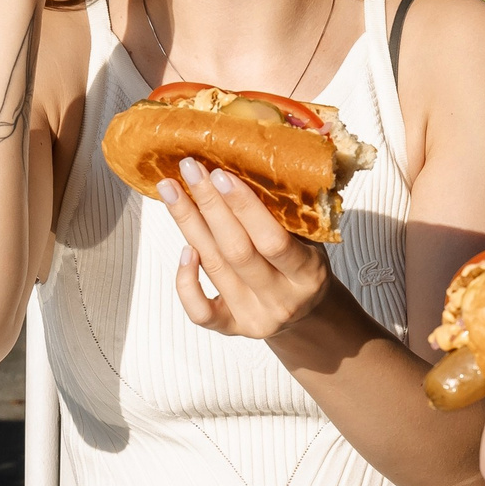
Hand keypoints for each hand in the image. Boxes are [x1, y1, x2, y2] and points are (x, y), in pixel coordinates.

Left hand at [159, 160, 334, 338]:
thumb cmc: (304, 265)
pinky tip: (184, 248)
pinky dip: (186, 281)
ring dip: (189, 224)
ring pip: (214, 268)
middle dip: (209, 206)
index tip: (220, 174)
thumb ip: (292, 212)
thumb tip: (263, 157)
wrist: (307, 314)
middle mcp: (281, 300)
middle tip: (189, 169)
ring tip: (171, 189)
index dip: (244, 207)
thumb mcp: (313, 239)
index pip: (273, 240)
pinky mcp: (231, 328)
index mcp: (309, 274)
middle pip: (236, 252)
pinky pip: (200, 311)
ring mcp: (254, 317)